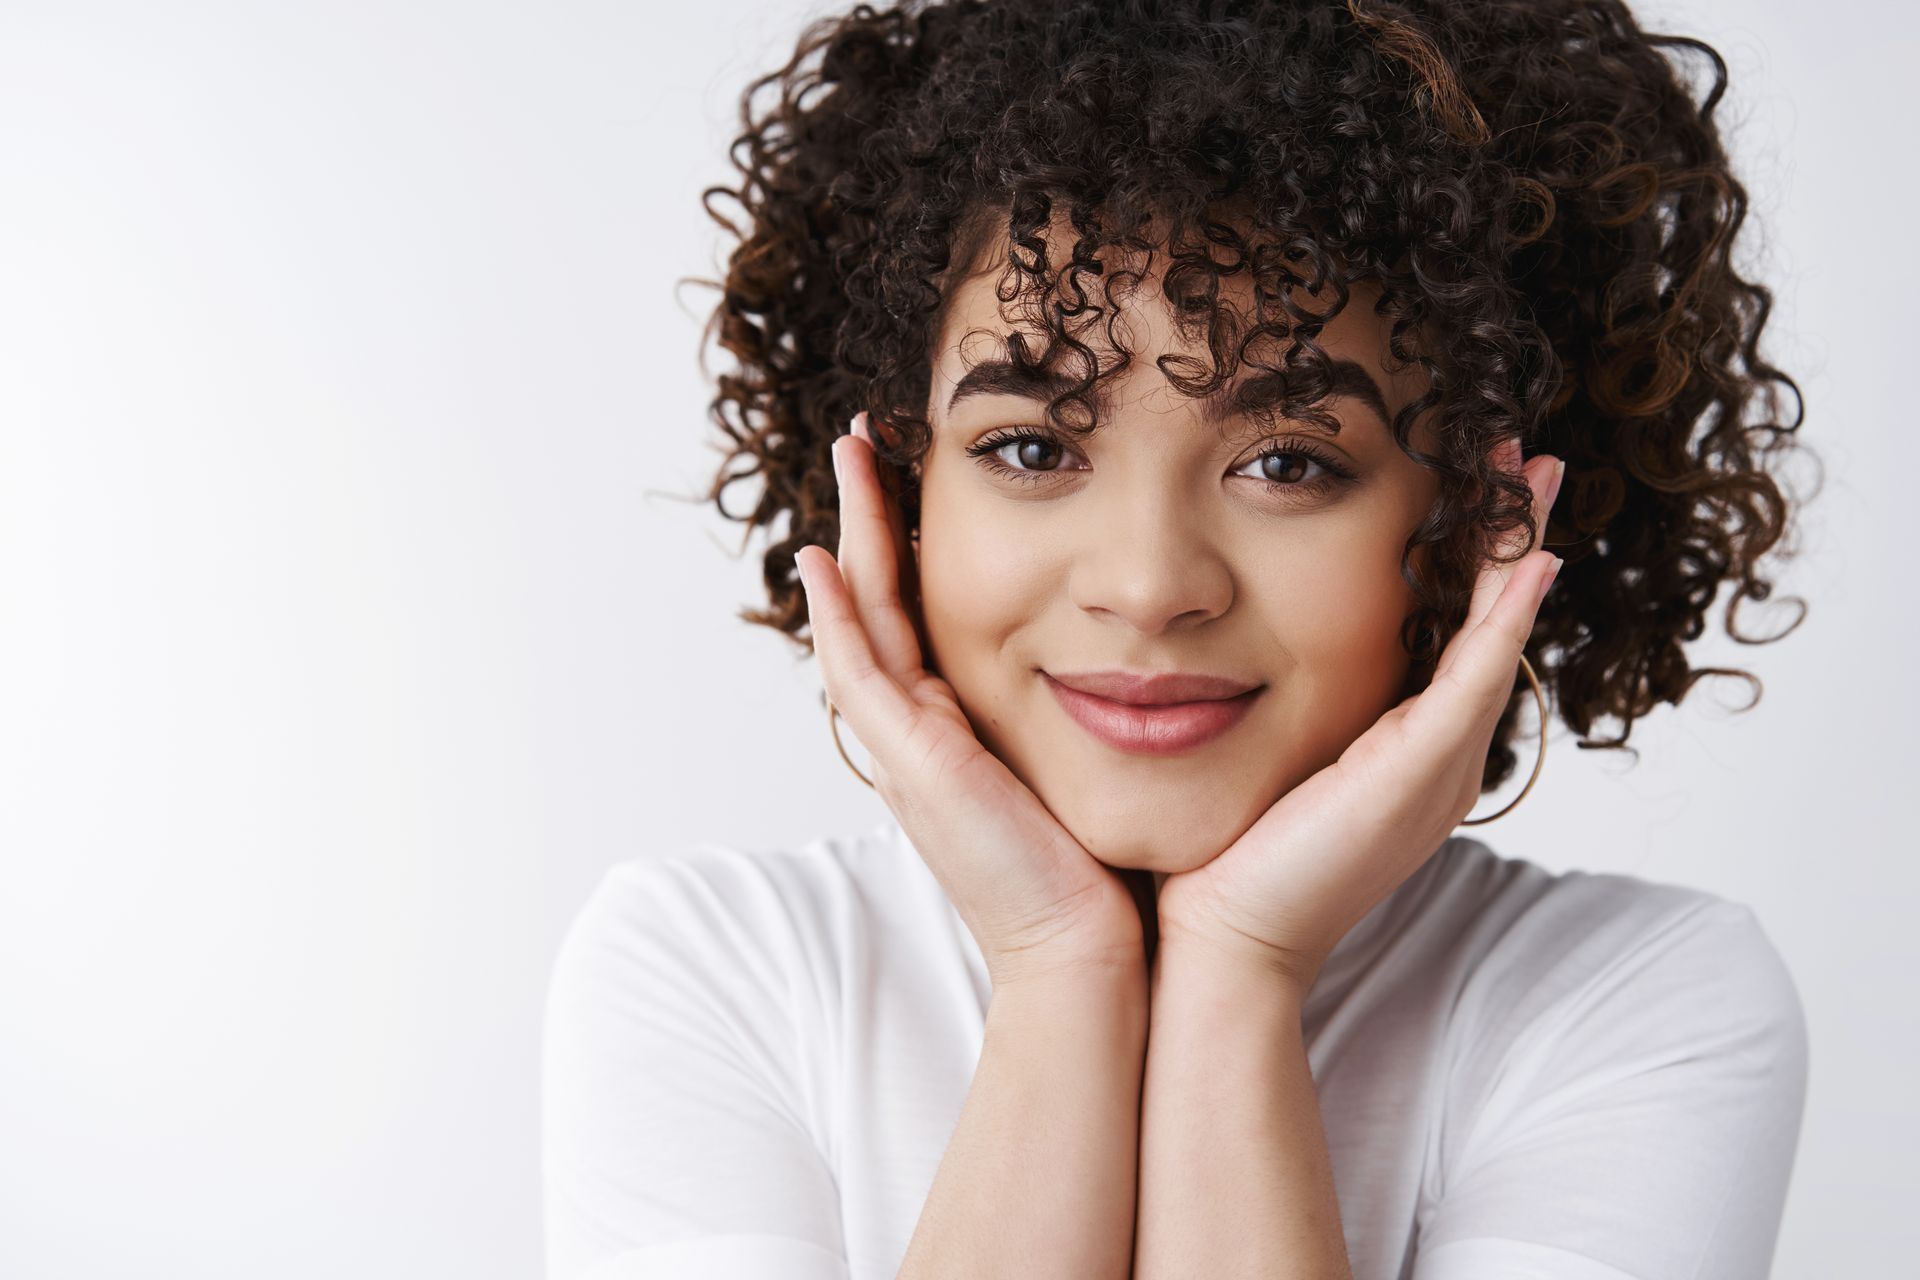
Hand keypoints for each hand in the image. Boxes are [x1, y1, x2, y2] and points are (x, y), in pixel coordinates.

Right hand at [796, 412, 1145, 989]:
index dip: (914, 546)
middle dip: (873, 520)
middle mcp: (921, 738)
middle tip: (868, 440)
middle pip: (879, 605)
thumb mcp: (1101, 772)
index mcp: (963, 736)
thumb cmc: (1112, 877)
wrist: (1093, 959)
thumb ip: (1110, 719)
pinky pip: (858, 674)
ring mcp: (906, 752)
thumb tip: (1161, 670)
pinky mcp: (910, 766)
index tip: (926, 477)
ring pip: (859, 622)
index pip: (925, 620)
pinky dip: (836, 616)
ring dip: (851, 537)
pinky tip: (826, 555)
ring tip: (851, 456)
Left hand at [1154, 436, 1564, 994]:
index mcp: (1403, 755)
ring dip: (1516, 551)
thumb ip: (1279, 711)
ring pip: (1497, 639)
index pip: (1450, 637)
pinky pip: (1478, 678)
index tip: (1469, 485)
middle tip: (1523, 455)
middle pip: (1491, 627)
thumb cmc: (1226, 863)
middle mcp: (1438, 760)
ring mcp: (1439, 769)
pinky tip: (1528, 558)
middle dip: (1508, 537)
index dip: (1467, 562)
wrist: (1225, 945)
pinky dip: (1505, 616)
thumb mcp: (1264, 763)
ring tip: (1530, 473)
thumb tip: (1233, 655)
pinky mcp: (1422, 775)